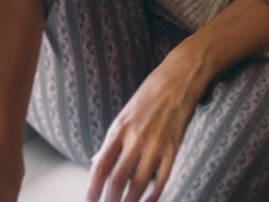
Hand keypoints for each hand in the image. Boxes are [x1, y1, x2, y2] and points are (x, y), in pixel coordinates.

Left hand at [86, 54, 207, 201]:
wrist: (179, 78)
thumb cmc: (149, 95)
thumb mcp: (124, 114)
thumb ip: (114, 140)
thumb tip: (100, 164)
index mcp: (119, 129)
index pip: (100, 167)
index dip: (92, 189)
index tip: (89, 201)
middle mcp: (135, 139)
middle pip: (117, 180)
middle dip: (110, 201)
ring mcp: (155, 145)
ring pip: (139, 184)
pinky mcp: (173, 148)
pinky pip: (162, 179)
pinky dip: (153, 195)